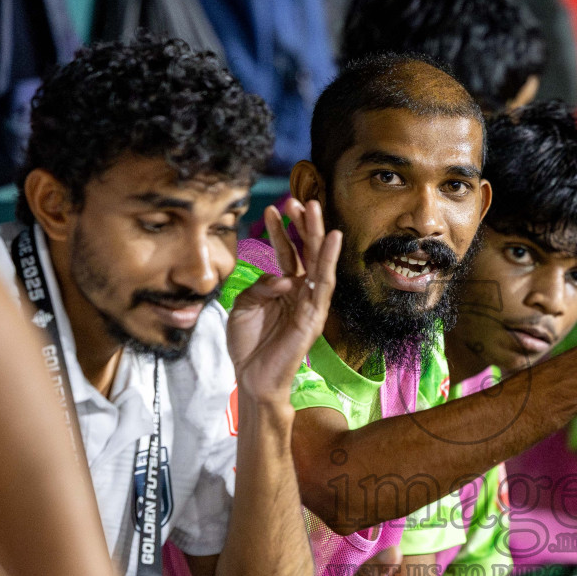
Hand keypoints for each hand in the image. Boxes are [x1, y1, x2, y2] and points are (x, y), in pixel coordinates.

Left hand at [227, 199, 339, 402]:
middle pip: (306, 252)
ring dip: (318, 234)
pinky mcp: (315, 315)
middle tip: (299, 198)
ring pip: (319, 262)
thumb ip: (260, 286)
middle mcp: (300, 293)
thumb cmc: (248, 344)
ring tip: (314, 208)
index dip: (280, 231)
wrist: (252, 378)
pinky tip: (332, 239)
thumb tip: (283, 277)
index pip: (286, 253)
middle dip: (303, 225)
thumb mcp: (244, 306)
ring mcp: (310, 303)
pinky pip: (324, 283)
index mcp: (284, 289)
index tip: (272, 208)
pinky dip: (329, 260)